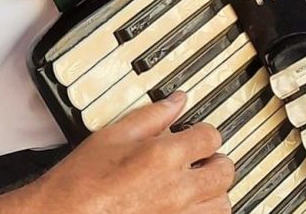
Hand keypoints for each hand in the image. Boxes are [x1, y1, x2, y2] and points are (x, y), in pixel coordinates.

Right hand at [0, 91, 232, 213]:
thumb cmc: (81, 182)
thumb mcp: (114, 135)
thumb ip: (152, 116)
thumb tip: (176, 101)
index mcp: (165, 156)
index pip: (211, 137)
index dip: (204, 133)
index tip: (197, 136)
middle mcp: (178, 189)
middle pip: (224, 171)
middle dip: (216, 162)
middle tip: (202, 161)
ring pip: (222, 204)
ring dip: (214, 193)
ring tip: (198, 187)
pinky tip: (188, 208)